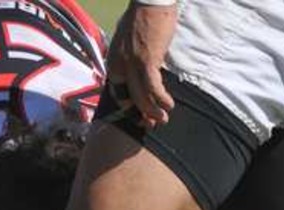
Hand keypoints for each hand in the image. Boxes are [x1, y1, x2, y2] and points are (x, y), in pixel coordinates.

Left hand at [107, 3, 178, 127]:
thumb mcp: (127, 39)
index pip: (117, 91)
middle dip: (141, 114)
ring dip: (153, 111)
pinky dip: (161, 98)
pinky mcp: (147, 61)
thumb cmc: (142, 16)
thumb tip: (135, 68)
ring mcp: (132, 64)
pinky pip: (153, 87)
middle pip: (128, 98)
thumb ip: (128, 56)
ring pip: (141, 96)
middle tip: (151, 124)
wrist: (150, 0)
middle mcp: (119, 65)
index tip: (138, 115)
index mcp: (114, 61)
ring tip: (163, 119)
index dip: (128, 106)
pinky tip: (169, 105)